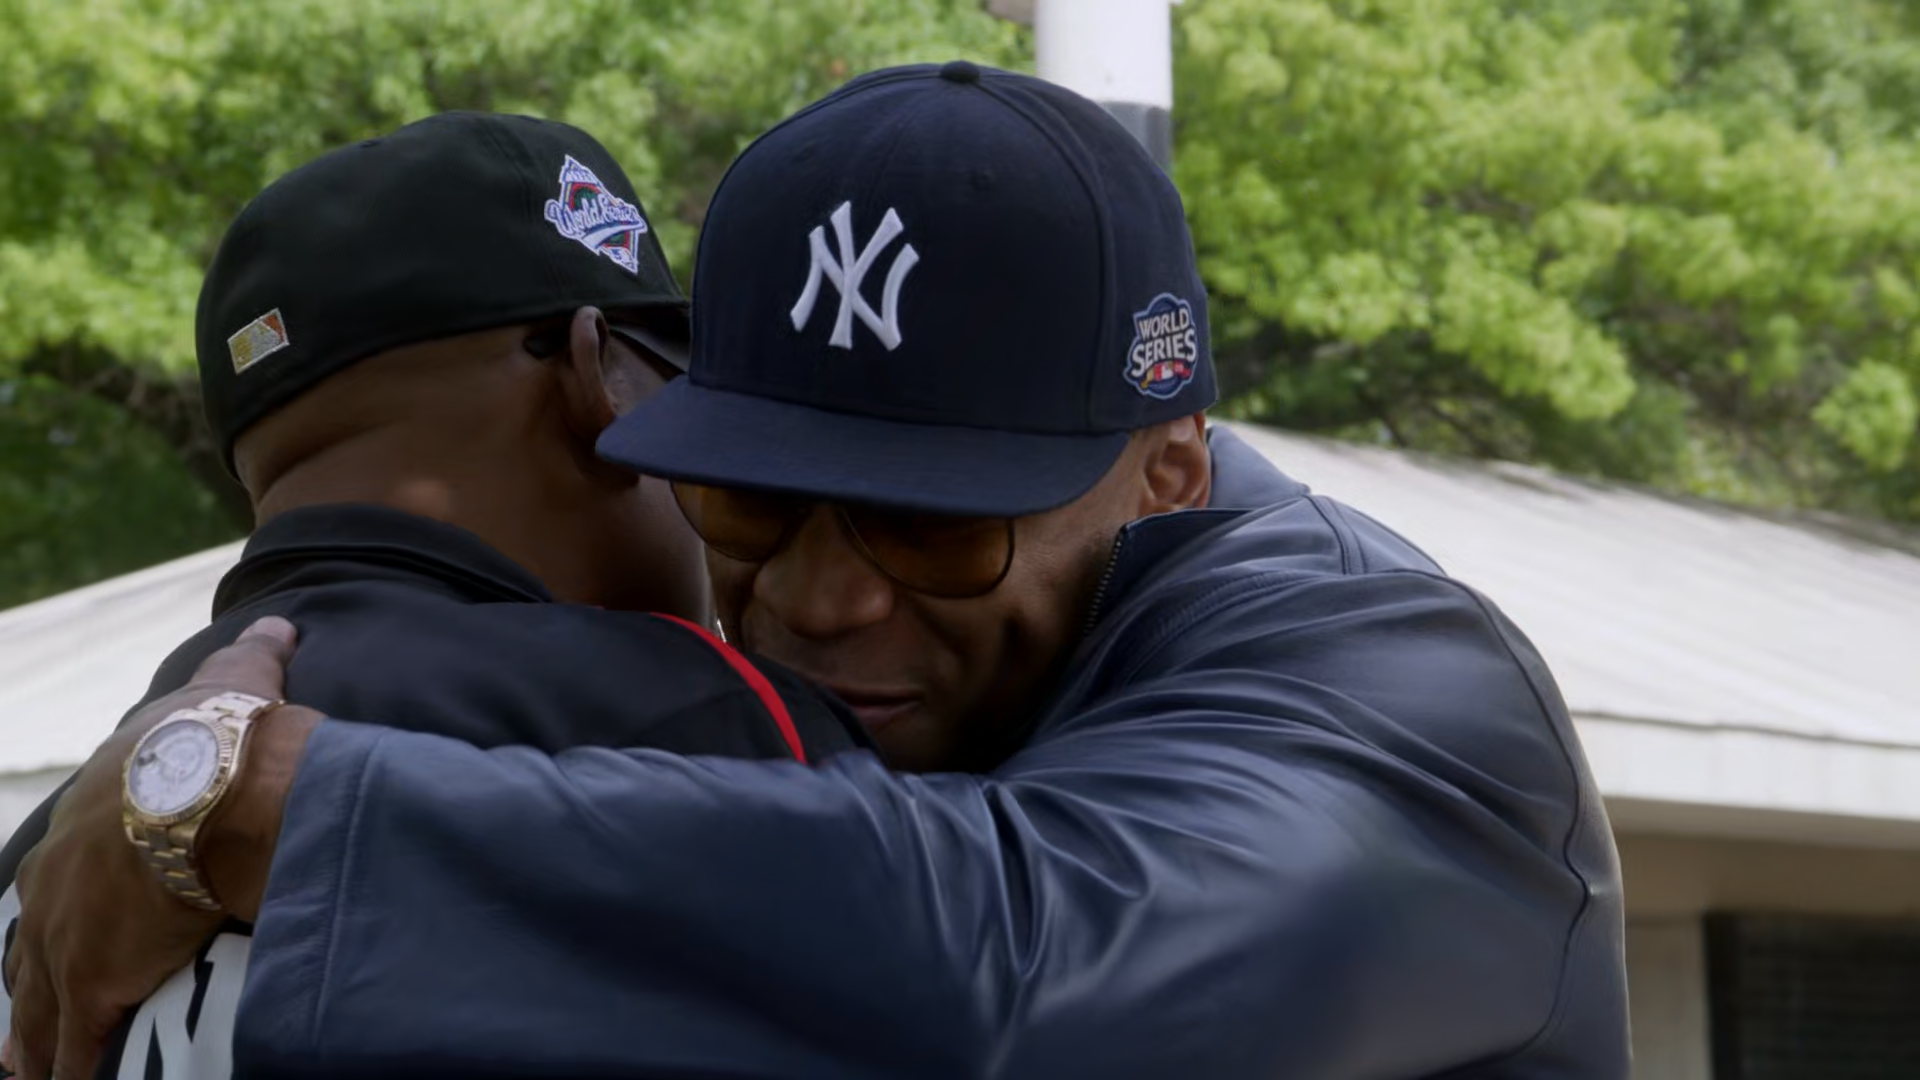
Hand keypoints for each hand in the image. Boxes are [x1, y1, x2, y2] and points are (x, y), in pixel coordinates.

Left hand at [3, 617, 320, 1079]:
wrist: (215, 786)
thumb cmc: (220, 738)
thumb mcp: (229, 685)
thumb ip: (251, 658)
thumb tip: (278, 626)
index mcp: (83, 818)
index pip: (60, 873)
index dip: (64, 903)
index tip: (64, 925)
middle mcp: (54, 882)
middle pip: (30, 946)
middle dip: (33, 980)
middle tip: (28, 1018)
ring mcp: (64, 937)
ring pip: (36, 1004)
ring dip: (34, 1039)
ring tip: (30, 1070)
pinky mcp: (91, 983)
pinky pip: (72, 1045)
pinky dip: (68, 1066)